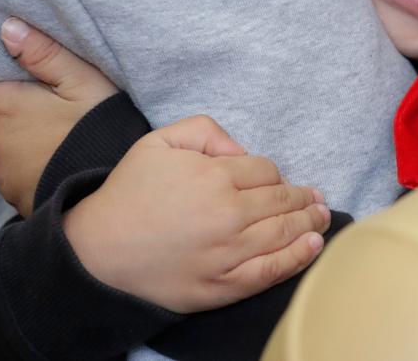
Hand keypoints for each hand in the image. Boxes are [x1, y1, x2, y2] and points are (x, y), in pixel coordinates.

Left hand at [0, 19, 118, 216]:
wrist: (111, 188)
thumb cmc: (98, 126)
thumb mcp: (82, 80)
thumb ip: (44, 53)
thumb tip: (7, 28)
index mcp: (4, 110)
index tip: (8, 86)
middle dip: (13, 114)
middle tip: (53, 109)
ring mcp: (4, 176)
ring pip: (5, 149)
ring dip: (24, 142)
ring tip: (63, 137)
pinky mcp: (17, 200)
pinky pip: (18, 176)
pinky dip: (35, 167)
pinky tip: (64, 161)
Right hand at [63, 115, 330, 312]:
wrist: (95, 254)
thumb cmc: (128, 193)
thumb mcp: (159, 141)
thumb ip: (205, 130)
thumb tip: (241, 150)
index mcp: (214, 177)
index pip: (265, 170)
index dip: (274, 172)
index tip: (275, 177)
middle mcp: (227, 215)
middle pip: (281, 201)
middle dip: (304, 197)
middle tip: (318, 197)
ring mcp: (227, 255)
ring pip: (282, 234)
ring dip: (309, 224)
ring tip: (322, 217)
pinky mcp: (221, 287)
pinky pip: (269, 273)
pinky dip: (296, 260)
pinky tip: (312, 248)